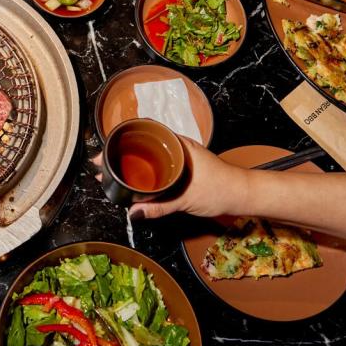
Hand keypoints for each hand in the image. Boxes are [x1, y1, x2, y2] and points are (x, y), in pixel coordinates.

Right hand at [92, 138, 251, 219]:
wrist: (243, 195)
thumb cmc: (220, 190)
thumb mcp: (185, 199)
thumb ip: (159, 207)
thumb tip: (133, 212)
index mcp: (177, 144)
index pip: (143, 132)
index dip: (120, 140)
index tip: (104, 151)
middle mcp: (177, 146)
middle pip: (141, 144)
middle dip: (120, 153)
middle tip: (102, 164)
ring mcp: (179, 156)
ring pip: (148, 154)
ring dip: (130, 162)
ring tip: (111, 171)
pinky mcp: (181, 167)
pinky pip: (156, 164)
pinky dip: (142, 169)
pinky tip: (133, 179)